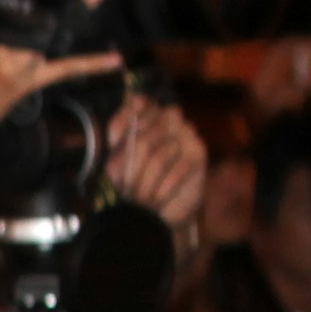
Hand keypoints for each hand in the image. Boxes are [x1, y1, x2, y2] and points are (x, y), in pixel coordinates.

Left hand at [105, 95, 209, 229]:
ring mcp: (186, 132)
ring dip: (146, 184)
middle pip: (144, 139)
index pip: (136, 104)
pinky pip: (176, 170)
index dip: (122, 122)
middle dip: (132, 170)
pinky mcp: (198, 150)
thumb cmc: (138, 181)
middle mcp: (169, 117)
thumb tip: (118, 148)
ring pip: (159, 157)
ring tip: (141, 200)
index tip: (112, 144)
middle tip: (127, 191)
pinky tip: (158, 199)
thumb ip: (118, 154)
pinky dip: (162, 189)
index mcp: (147, 114)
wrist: (163, 208)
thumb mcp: (119, 168)